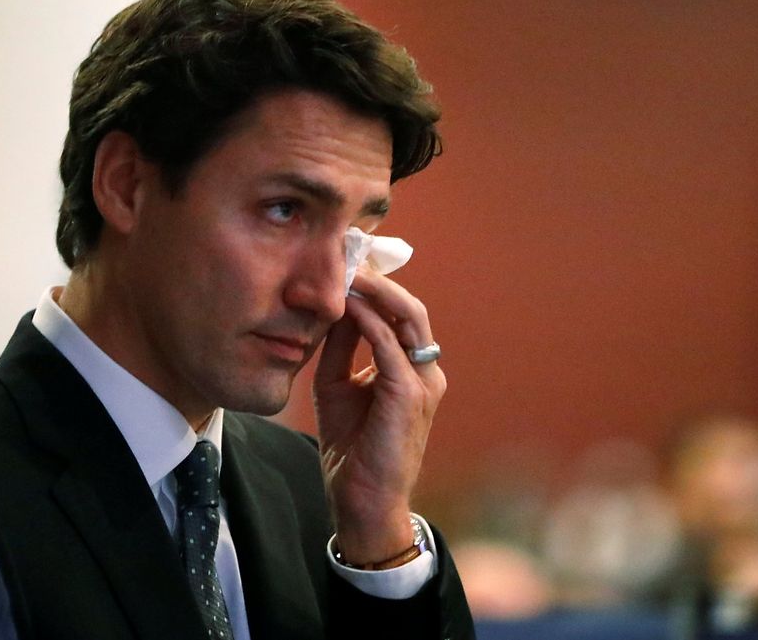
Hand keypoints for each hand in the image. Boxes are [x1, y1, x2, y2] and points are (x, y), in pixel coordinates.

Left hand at [313, 267, 445, 564]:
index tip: (345, 264)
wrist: (362, 501)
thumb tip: (333, 308)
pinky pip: (390, 347)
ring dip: (376, 292)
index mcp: (412, 369)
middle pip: (410, 309)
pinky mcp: (409, 397)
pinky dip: (369, 322)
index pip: (401, 315)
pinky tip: (347, 306)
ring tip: (346, 272)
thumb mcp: (338, 386)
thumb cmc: (352, 447)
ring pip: (409, 319)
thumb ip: (339, 348)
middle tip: (346, 257)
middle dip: (379, 280)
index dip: (376, 287)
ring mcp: (422, 383)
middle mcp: (425, 371)